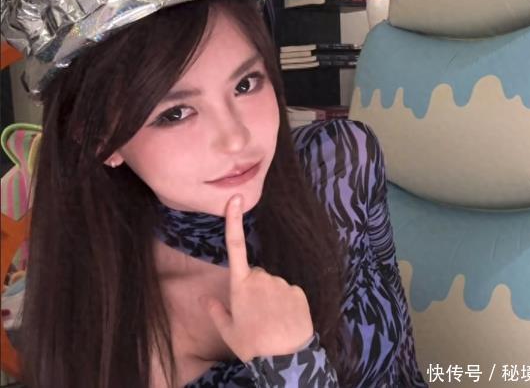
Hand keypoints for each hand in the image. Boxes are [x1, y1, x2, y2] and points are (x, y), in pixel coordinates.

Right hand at [207, 194, 313, 361]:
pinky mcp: (298, 290)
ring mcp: (282, 282)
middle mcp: (261, 277)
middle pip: (256, 275)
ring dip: (271, 297)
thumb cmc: (253, 346)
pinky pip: (289, 293)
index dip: (233, 220)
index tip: (235, 198)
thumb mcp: (229, 332)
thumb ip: (216, 312)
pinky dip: (287, 303)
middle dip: (254, 288)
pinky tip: (286, 321)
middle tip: (256, 315)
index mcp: (240, 285)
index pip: (235, 246)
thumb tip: (204, 299)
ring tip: (272, 322)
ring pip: (273, 285)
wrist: (285, 360)